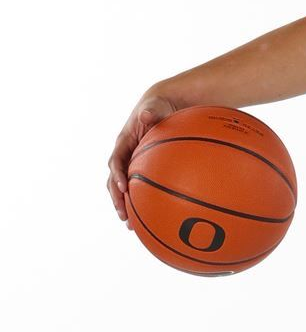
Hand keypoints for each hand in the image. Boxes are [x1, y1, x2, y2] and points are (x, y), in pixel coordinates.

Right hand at [108, 91, 179, 226]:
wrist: (164, 107)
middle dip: (117, 199)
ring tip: (130, 225)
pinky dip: (142, 202)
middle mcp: (124, 155)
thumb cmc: (159, 106)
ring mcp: (132, 163)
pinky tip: (151, 217)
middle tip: (123, 215)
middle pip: (114, 180)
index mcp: (124, 142)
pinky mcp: (143, 169)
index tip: (123, 188)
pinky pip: (140, 188)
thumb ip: (151, 111)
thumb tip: (146, 114)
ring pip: (123, 188)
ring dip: (125, 206)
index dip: (117, 175)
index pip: (116, 161)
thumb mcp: (155, 106)